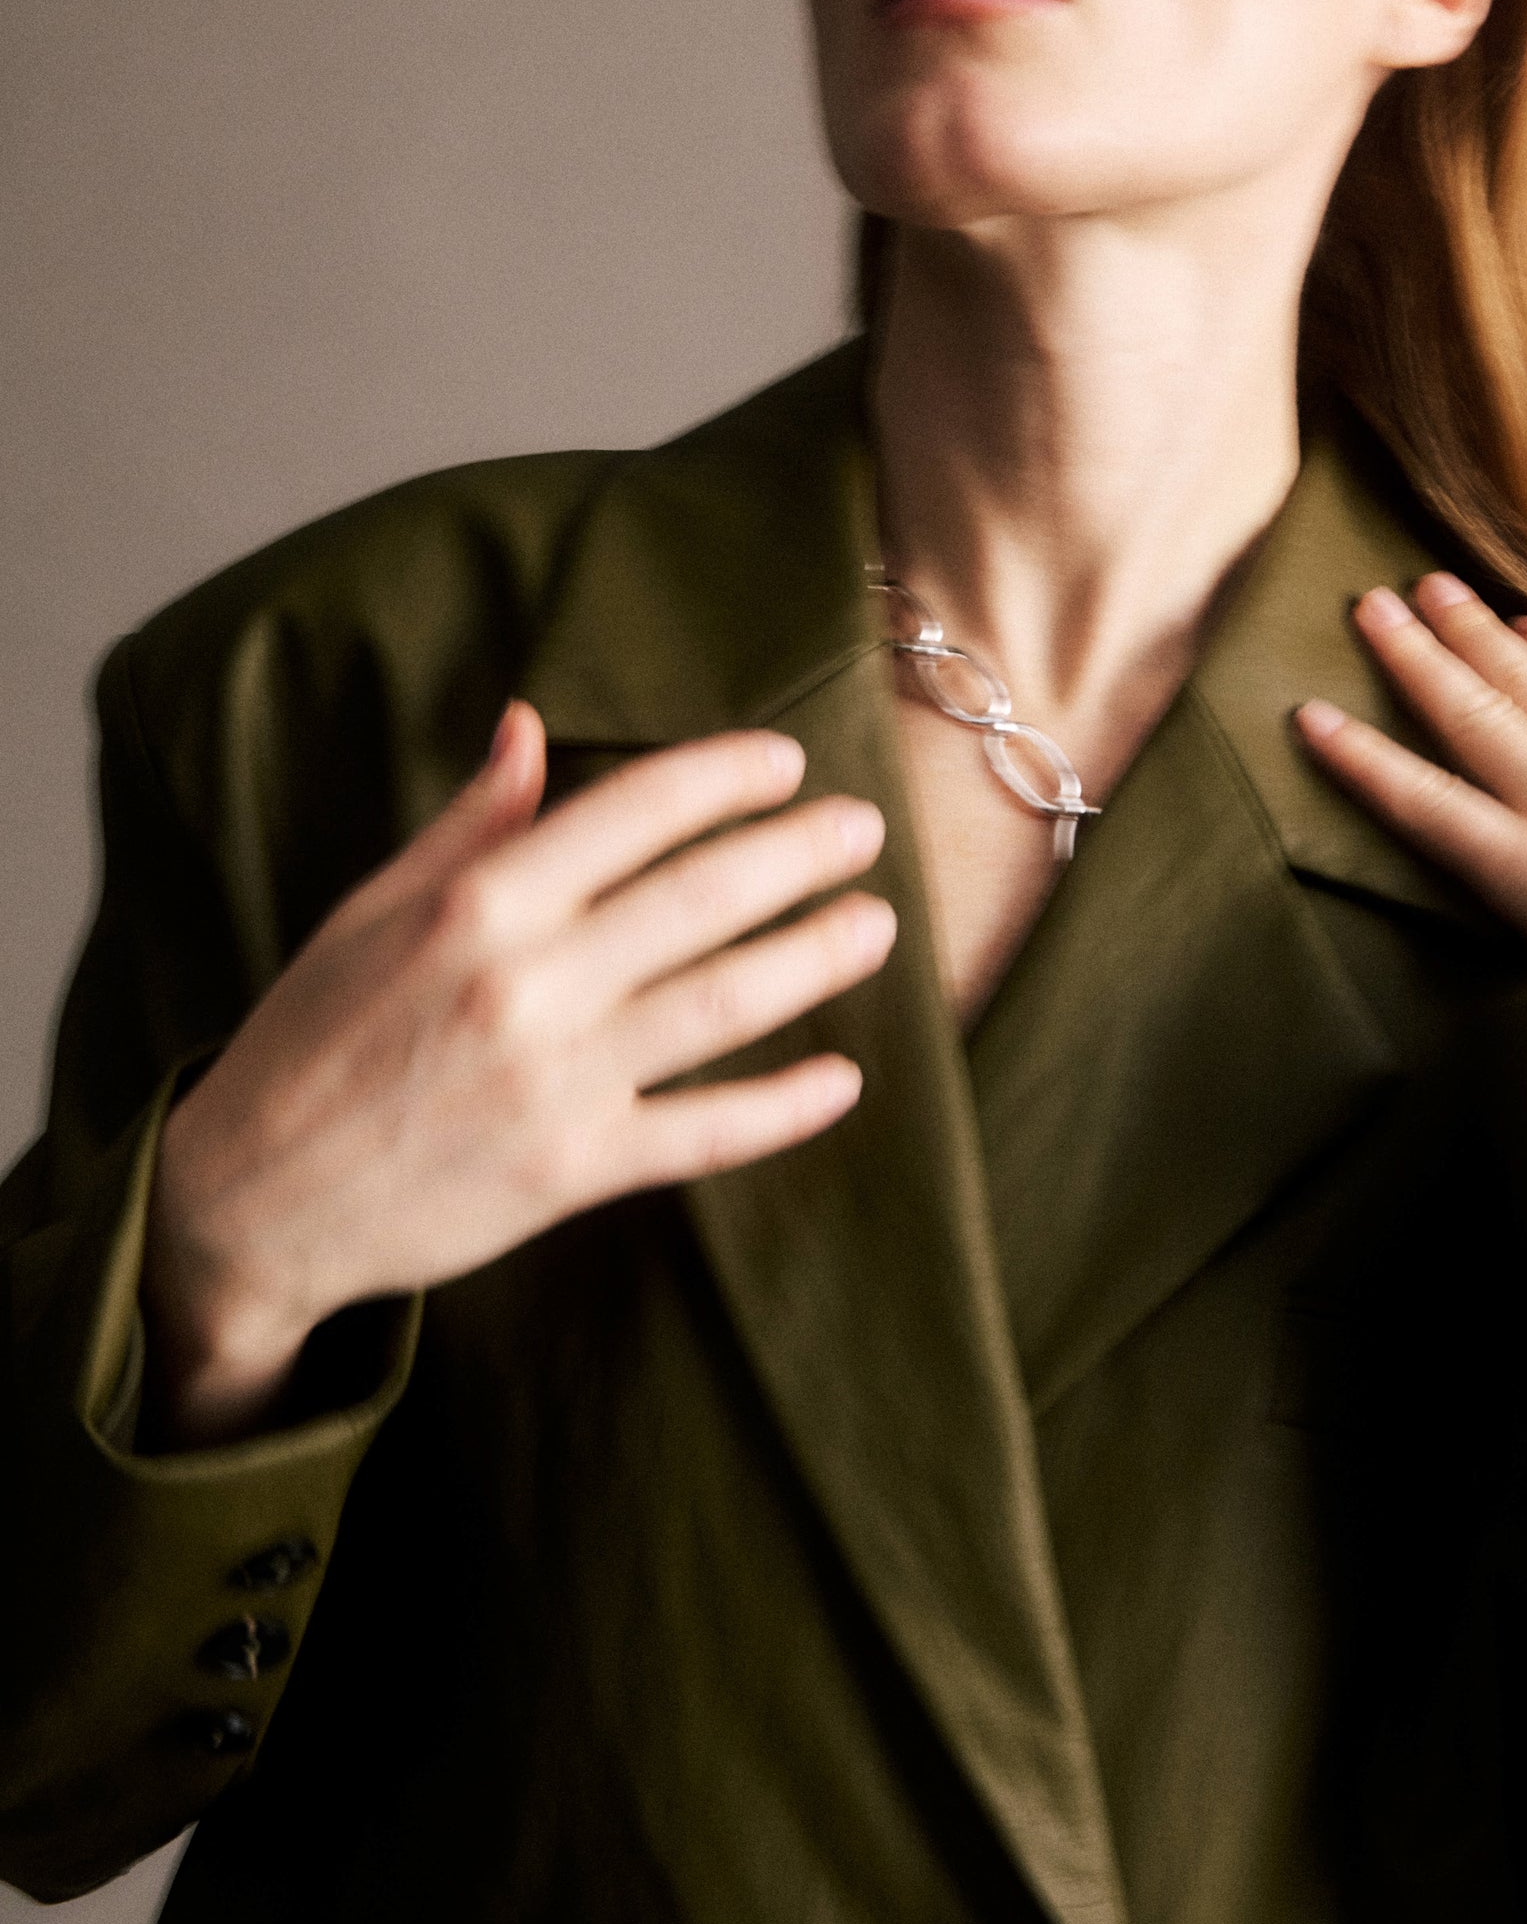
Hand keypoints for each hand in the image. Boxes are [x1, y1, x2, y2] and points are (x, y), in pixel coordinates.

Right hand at [145, 704, 894, 1444]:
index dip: (724, 777)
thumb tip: (529, 725)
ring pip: (722, 1002)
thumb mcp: (370, 909)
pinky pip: (703, 1132)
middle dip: (799, 854)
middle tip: (864, 829)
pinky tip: (845, 1078)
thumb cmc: (311, 1036)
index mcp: (476, 901)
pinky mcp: (572, 1169)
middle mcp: (526, 982)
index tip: (784, 761)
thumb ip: (468, 823)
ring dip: (815, 958)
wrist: (252, 1198)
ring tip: (877, 925)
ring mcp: (556, 1079)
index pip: (634, 811)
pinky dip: (783, 1107)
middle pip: (701, 897)